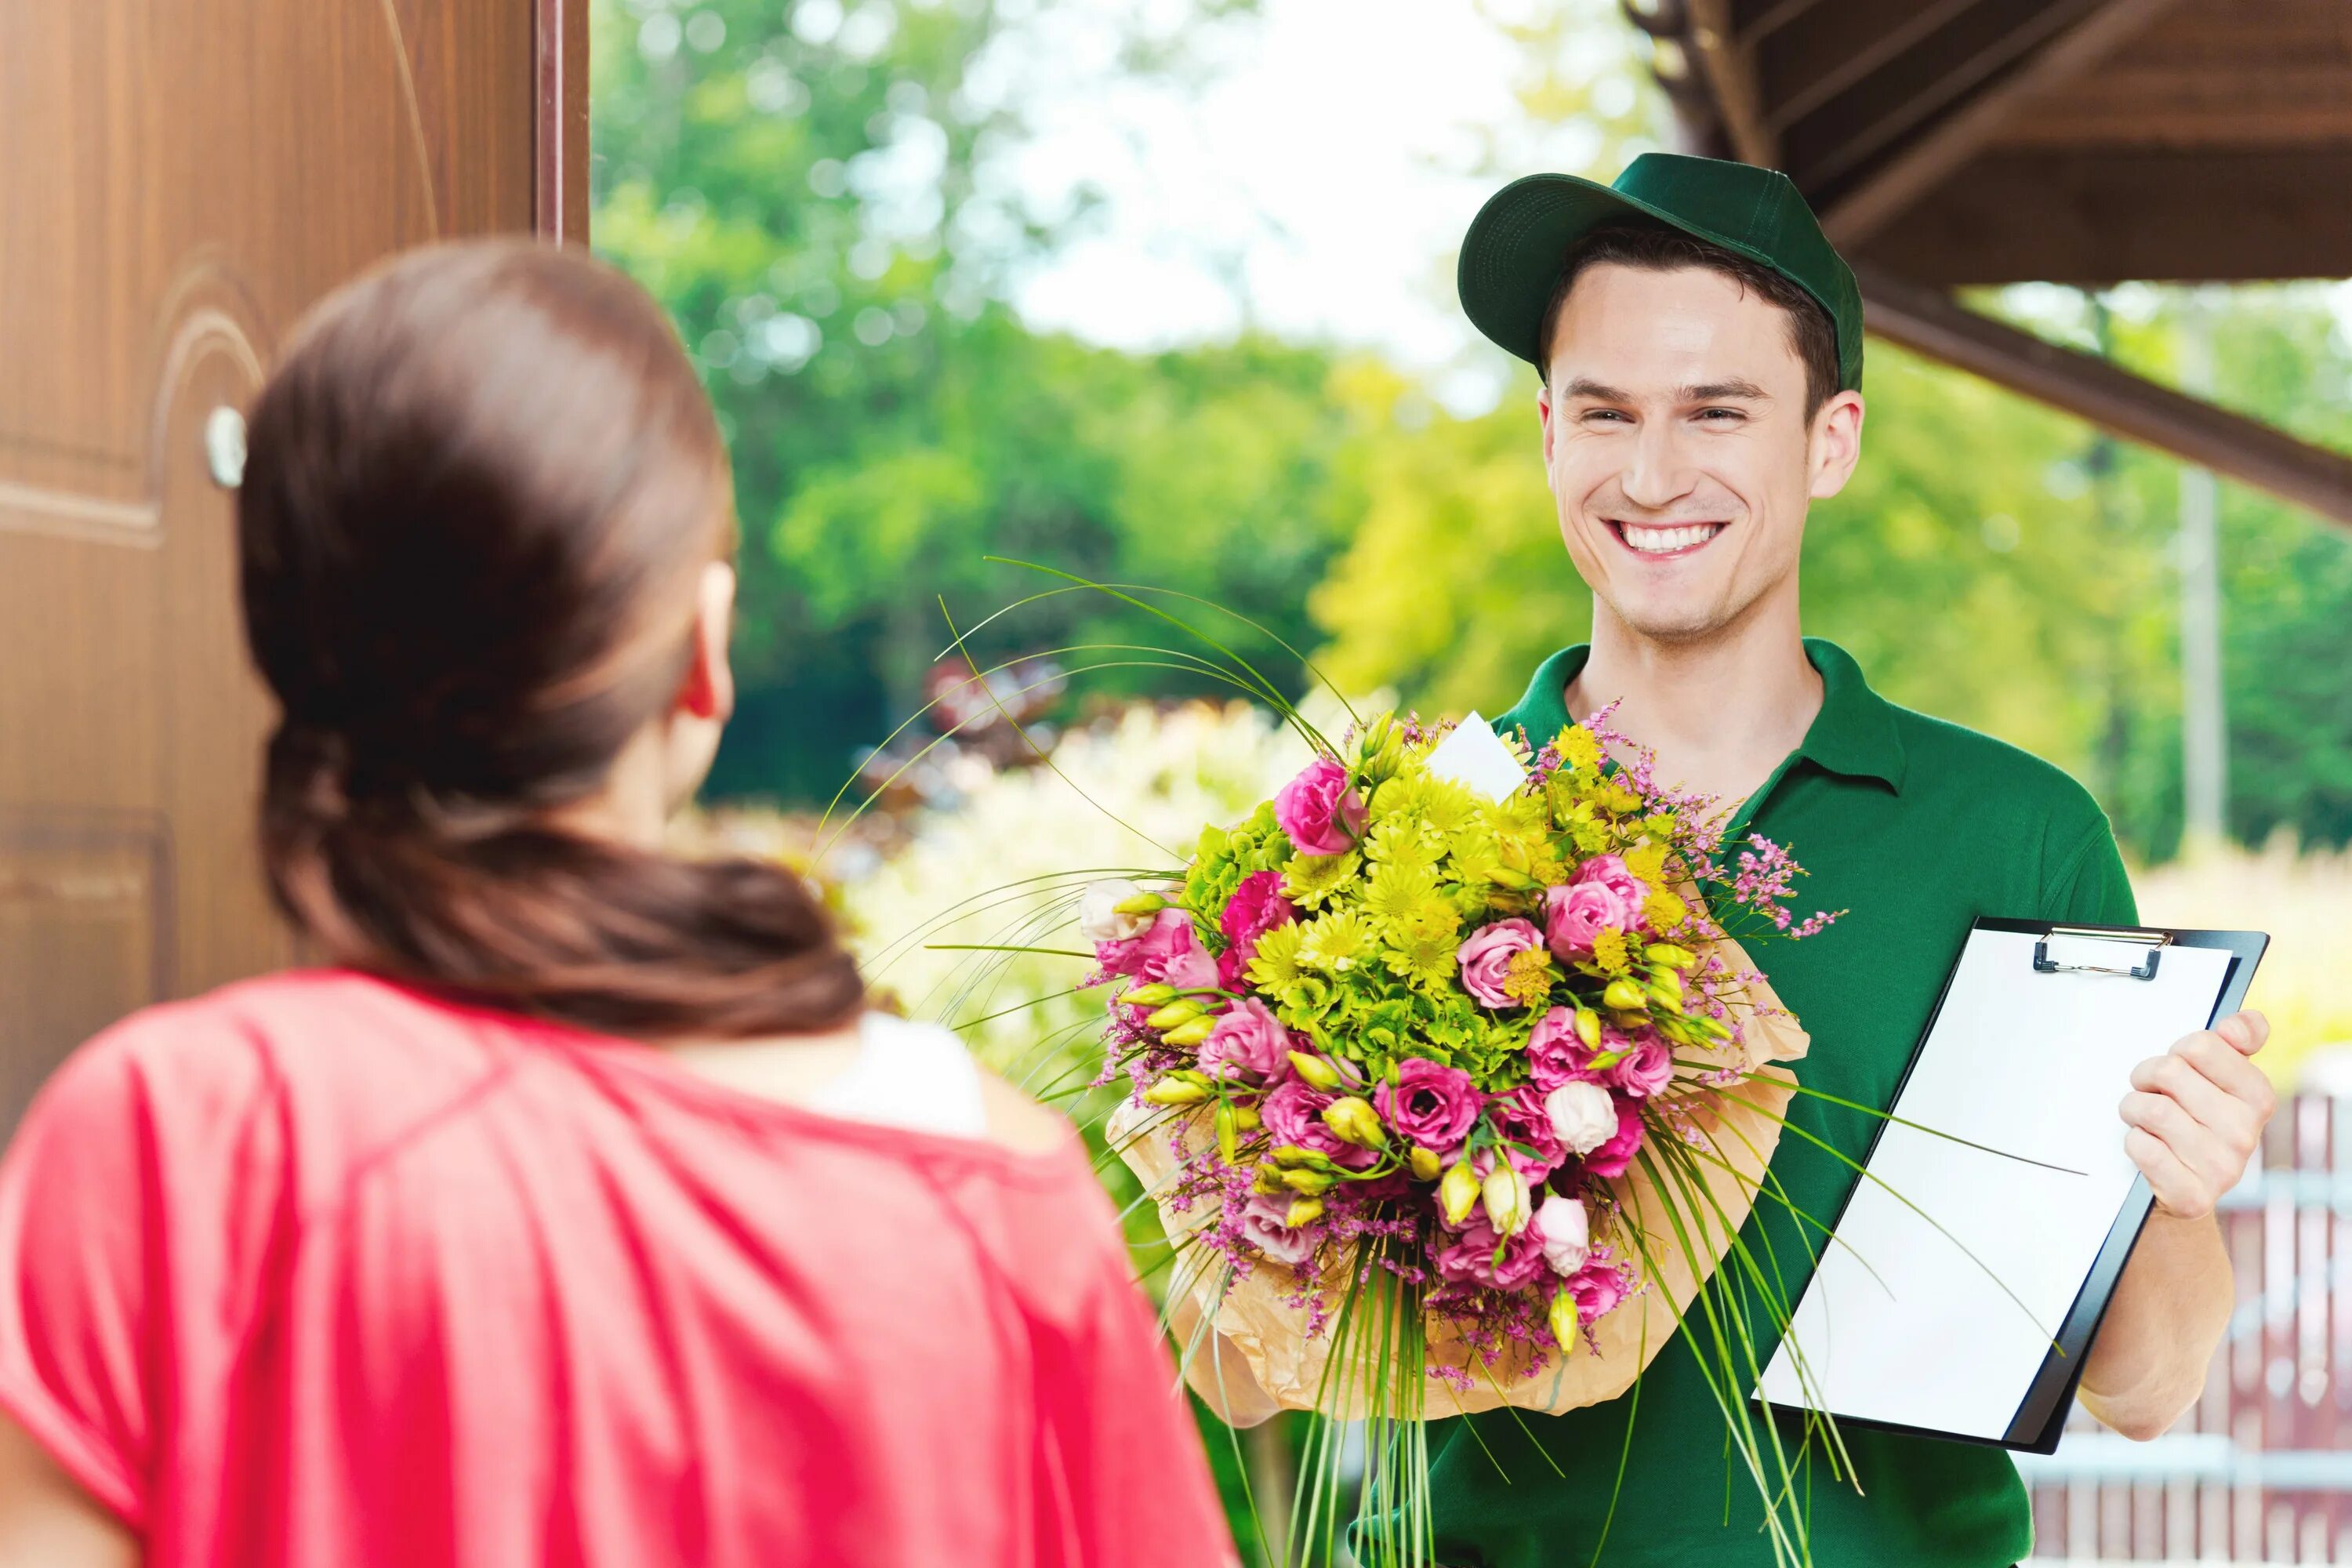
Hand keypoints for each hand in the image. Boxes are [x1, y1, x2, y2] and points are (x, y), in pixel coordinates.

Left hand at [2119, 1010, 2273, 1220]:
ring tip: (2143, 1119)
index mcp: (2257, 1098)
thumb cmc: (2196, 1123)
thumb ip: (2234, 1043)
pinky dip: (2133, 1141)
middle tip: (2151, 1092)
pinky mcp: (2191, 1195)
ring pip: (2149, 1108)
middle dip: (2147, 1078)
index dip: (2177, 1053)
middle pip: (2169, 1072)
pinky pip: (2140, 1146)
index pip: (2201, 1046)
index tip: (2178, 1068)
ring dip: (2133, 1108)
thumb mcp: (2219, 1080)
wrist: (2184, 1189)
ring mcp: (2220, 1167)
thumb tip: (2241, 1025)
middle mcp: (2244, 1134)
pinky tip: (2147, 1147)